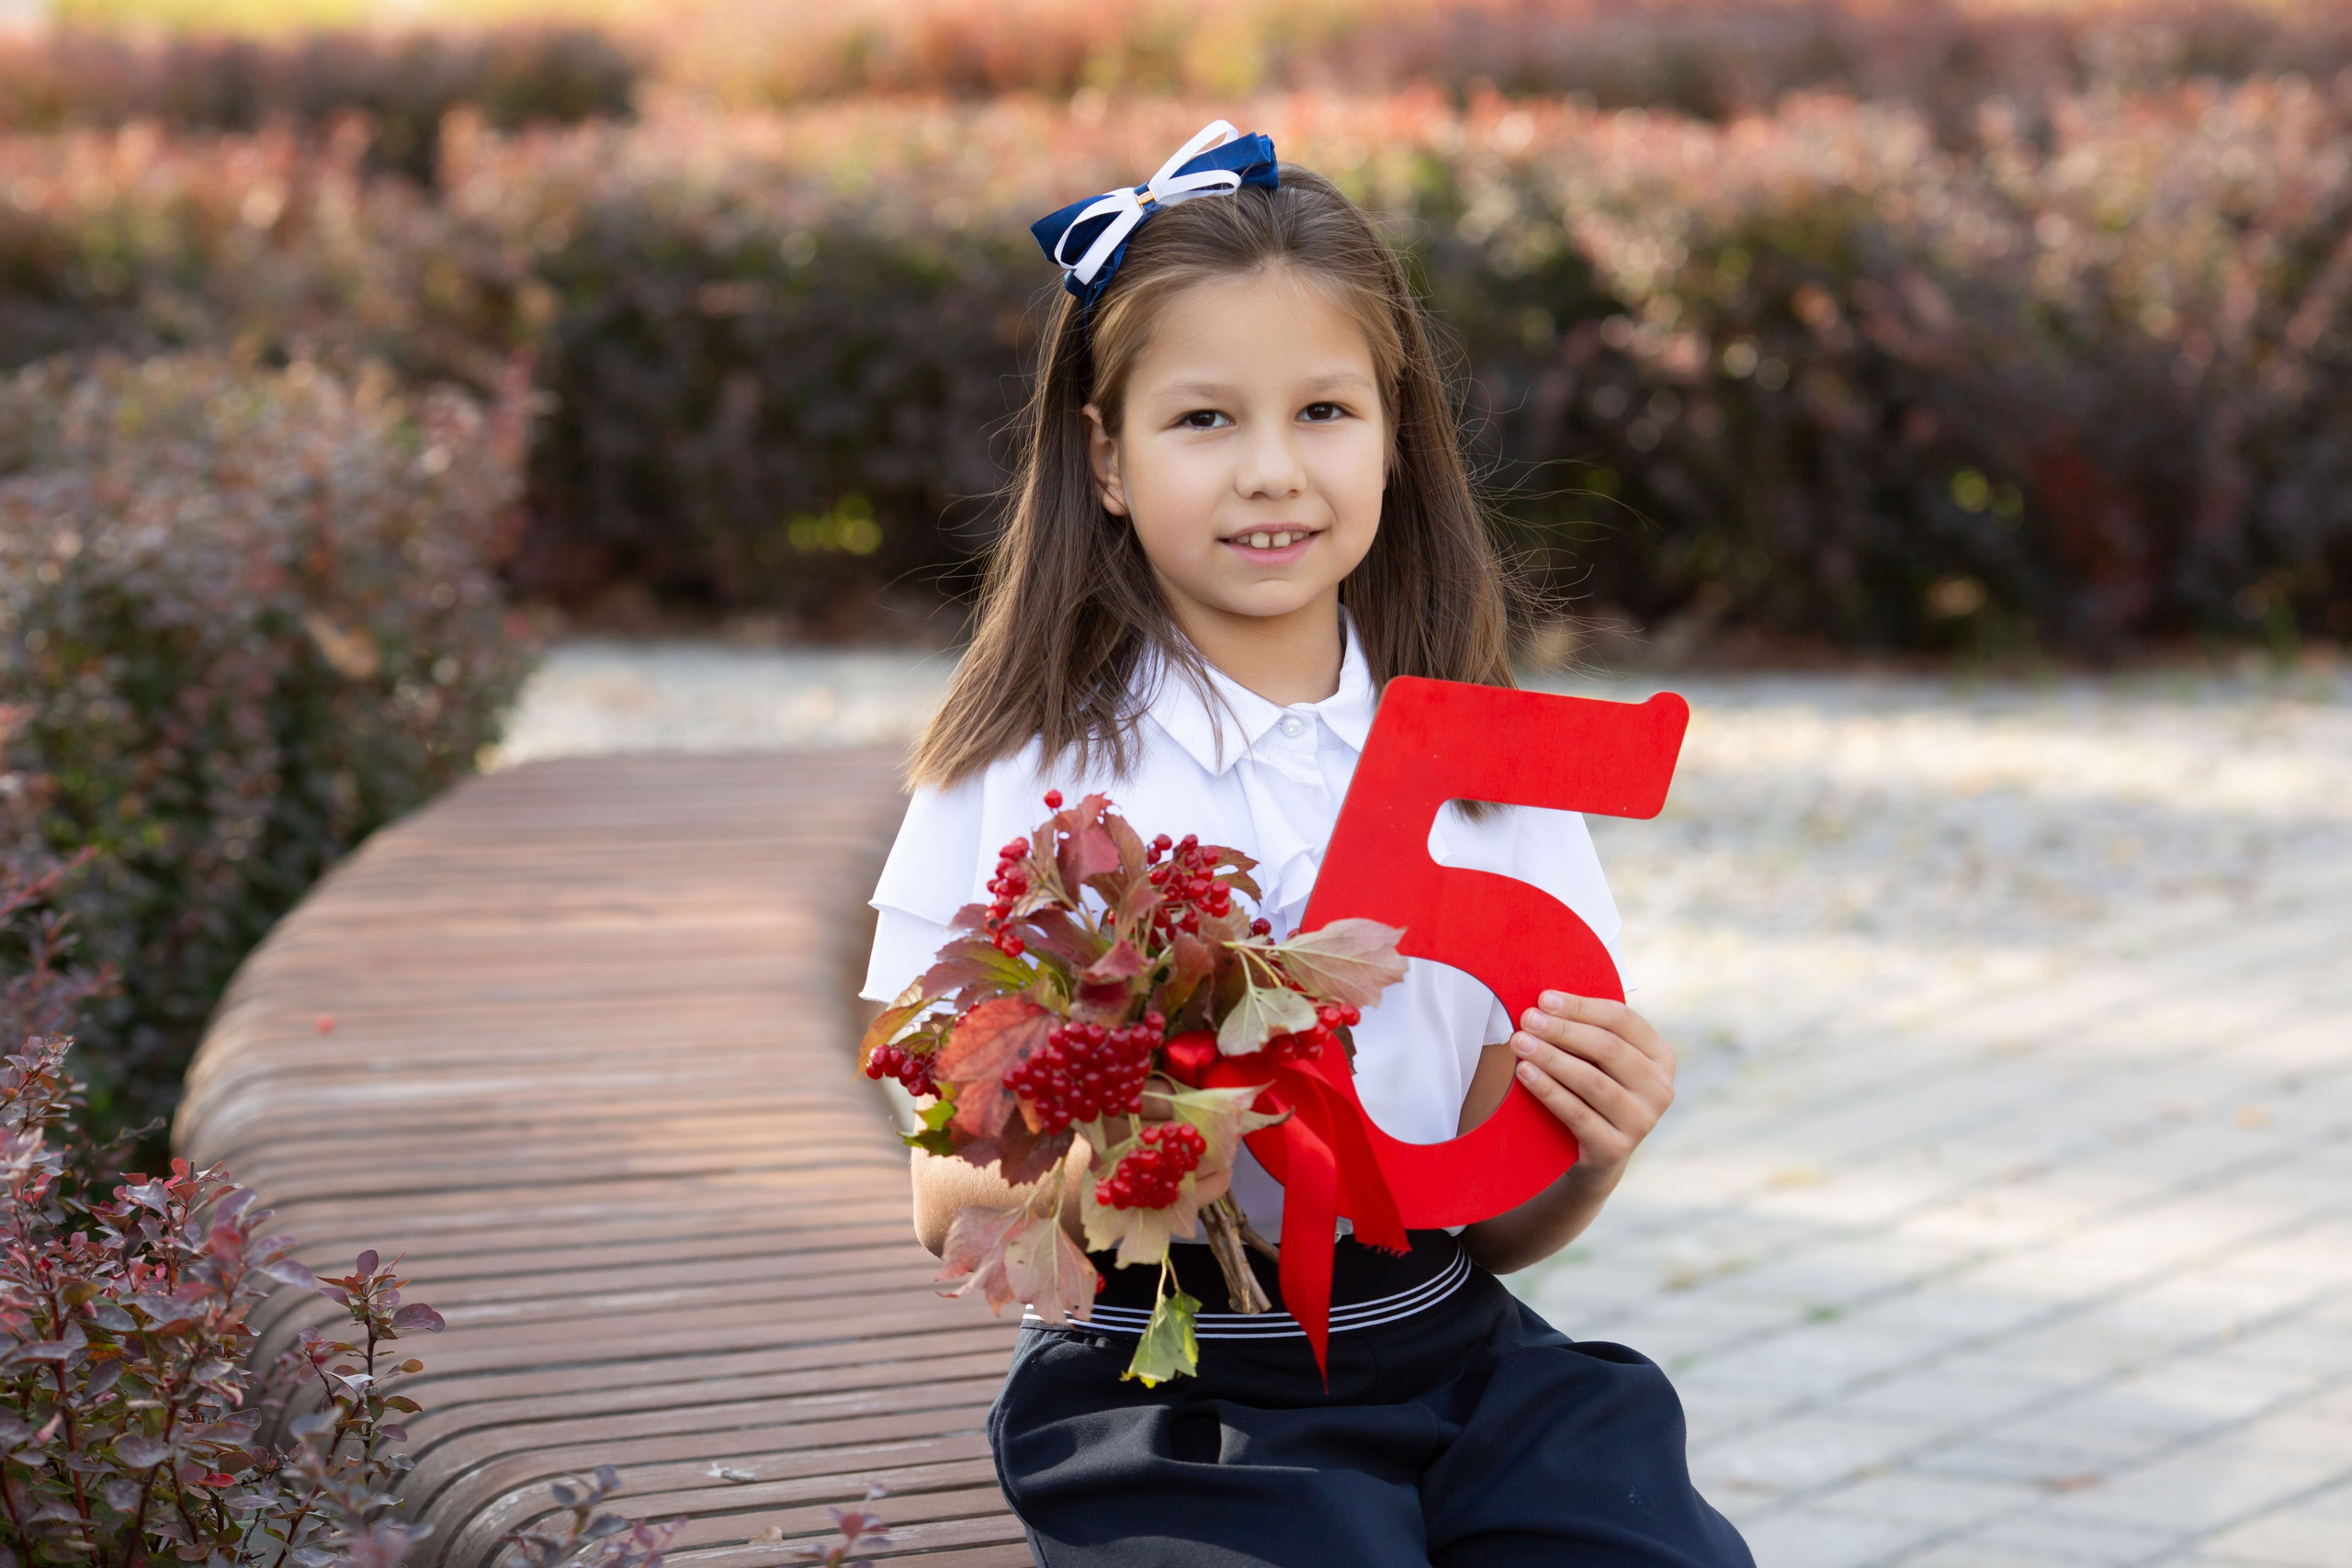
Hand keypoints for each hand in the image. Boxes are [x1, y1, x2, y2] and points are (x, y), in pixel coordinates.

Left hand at [1509, 991, 1675, 1178]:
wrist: (1597, 1156)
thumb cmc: (1594, 1092)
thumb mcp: (1602, 1061)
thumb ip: (1589, 1031)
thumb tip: (1546, 1000)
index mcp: (1661, 1057)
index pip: (1622, 1020)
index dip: (1581, 1007)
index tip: (1544, 999)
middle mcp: (1660, 1089)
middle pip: (1607, 1048)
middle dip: (1562, 1030)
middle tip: (1527, 1019)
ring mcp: (1642, 1121)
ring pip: (1591, 1080)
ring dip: (1551, 1057)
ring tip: (1520, 1042)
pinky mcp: (1616, 1148)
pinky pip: (1577, 1113)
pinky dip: (1548, 1090)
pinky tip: (1525, 1073)